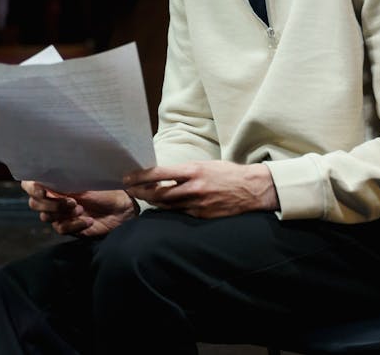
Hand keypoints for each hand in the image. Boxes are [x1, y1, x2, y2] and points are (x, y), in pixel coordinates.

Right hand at [20, 180, 137, 237]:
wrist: (122, 207)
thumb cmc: (105, 189)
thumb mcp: (86, 183)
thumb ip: (66, 183)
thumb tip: (49, 180)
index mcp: (56, 183)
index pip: (30, 184)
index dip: (32, 188)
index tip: (43, 190)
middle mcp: (53, 198)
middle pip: (34, 204)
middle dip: (50, 204)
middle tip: (72, 201)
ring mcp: (59, 214)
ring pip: (46, 217)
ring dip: (63, 213)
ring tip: (81, 209)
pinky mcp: (68, 227)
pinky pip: (61, 229)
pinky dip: (74, 224)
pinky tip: (88, 221)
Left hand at [123, 162, 278, 218]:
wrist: (251, 189)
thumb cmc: (228, 173)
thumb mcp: (206, 165)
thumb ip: (186, 171)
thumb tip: (164, 175)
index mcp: (194, 170)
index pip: (160, 174)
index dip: (141, 177)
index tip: (128, 178)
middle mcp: (193, 187)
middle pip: (158, 194)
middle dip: (142, 193)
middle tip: (131, 191)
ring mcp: (197, 204)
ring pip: (167, 206)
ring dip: (153, 202)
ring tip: (145, 198)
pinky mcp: (202, 215)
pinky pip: (181, 213)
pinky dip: (171, 209)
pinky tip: (166, 206)